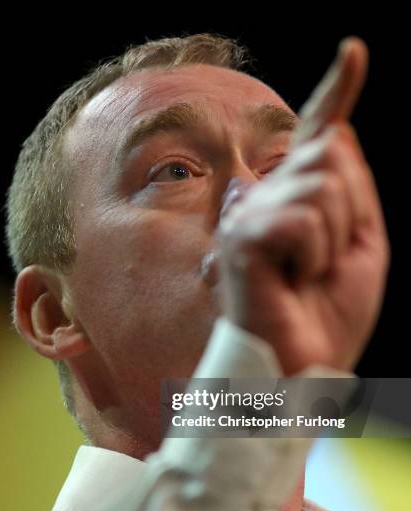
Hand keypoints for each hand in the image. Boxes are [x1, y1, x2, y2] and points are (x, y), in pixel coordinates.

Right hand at [218, 38, 389, 374]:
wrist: (305, 364)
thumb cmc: (329, 311)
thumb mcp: (361, 242)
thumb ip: (351, 185)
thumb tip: (335, 129)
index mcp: (297, 200)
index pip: (318, 136)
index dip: (335, 93)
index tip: (353, 53)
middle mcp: (267, 198)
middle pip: (330, 155)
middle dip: (349, 214)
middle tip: (325, 264)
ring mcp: (250, 216)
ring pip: (321, 184)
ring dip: (334, 240)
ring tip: (307, 274)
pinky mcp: (241, 238)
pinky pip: (302, 220)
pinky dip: (314, 256)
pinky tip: (291, 280)